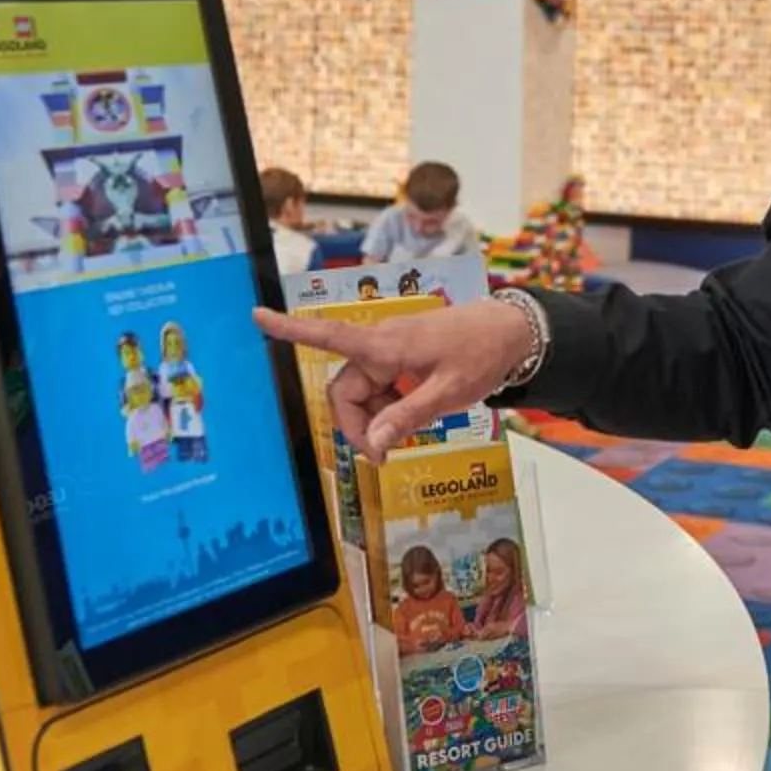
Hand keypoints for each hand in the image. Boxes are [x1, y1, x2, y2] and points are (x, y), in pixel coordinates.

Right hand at [254, 300, 536, 456]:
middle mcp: (381, 345)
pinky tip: (416, 417)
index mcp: (386, 345)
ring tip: (412, 431)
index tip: (257, 316)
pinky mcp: (401, 360)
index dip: (291, 329)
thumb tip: (372, 444)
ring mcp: (391, 353)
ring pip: (362, 394)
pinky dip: (390, 408)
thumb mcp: (448, 392)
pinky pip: (381, 389)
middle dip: (357, 424)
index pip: (330, 336)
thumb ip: (409, 417)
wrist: (512, 332)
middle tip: (385, 455)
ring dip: (377, 419)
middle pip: (345, 390)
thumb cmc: (481, 354)